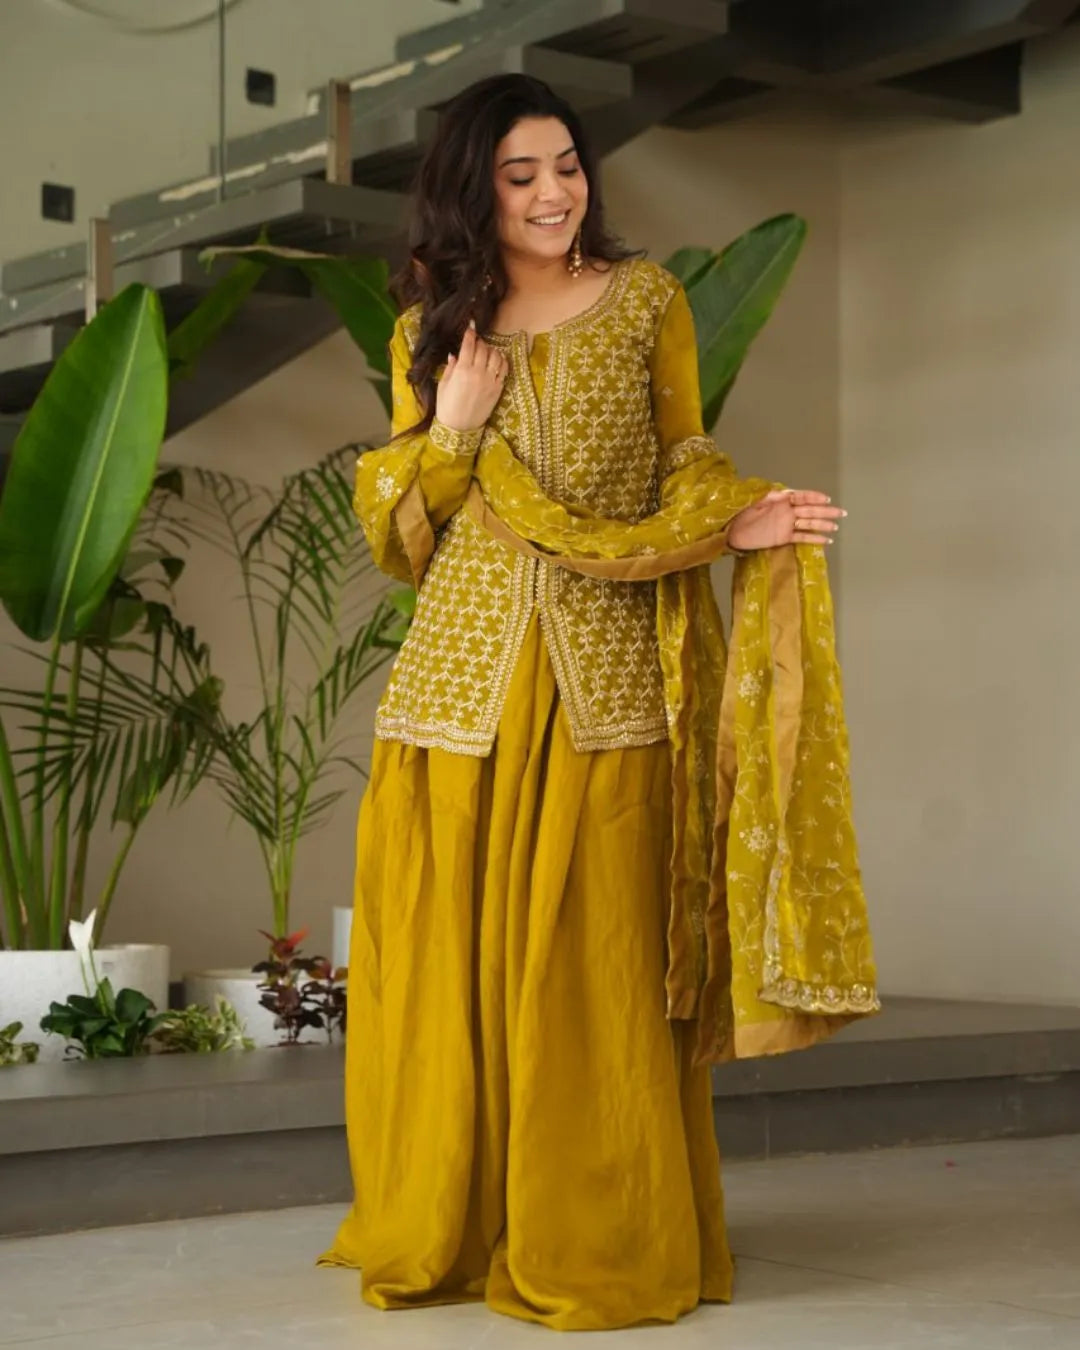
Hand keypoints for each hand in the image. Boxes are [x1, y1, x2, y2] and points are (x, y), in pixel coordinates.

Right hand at [435, 320, 508, 432]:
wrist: (460, 428)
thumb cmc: (447, 407)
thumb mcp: (443, 385)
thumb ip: (450, 368)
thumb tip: (454, 354)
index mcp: (462, 371)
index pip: (469, 345)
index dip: (470, 334)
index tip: (471, 327)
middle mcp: (478, 373)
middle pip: (483, 348)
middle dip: (479, 342)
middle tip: (476, 343)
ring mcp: (490, 381)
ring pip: (496, 356)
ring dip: (491, 350)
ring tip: (486, 352)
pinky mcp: (498, 389)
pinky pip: (504, 369)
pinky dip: (501, 361)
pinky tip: (496, 360)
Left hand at [728, 489, 845, 551]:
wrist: (730, 530)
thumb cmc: (739, 513)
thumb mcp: (754, 501)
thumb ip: (771, 497)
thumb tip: (786, 493)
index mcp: (780, 499)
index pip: (801, 496)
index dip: (814, 497)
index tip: (826, 499)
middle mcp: (786, 511)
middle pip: (809, 510)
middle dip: (825, 511)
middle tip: (841, 513)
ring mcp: (786, 524)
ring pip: (809, 523)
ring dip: (822, 524)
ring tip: (836, 527)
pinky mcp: (784, 537)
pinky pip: (802, 537)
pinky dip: (814, 538)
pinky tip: (826, 540)